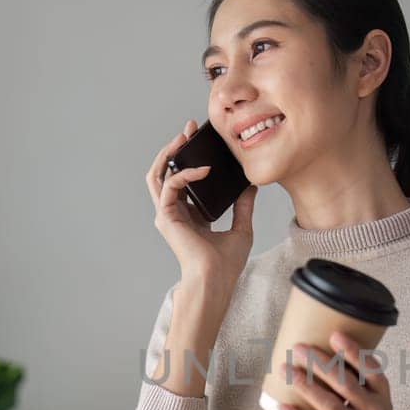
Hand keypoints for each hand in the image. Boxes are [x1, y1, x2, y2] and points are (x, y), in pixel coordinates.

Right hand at [145, 119, 256, 295]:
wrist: (216, 280)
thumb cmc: (226, 264)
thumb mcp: (242, 228)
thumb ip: (243, 207)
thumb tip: (251, 187)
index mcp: (190, 216)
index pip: (184, 180)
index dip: (190, 159)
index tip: (202, 141)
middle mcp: (175, 213)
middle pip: (166, 172)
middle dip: (175, 148)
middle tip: (188, 130)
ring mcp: (167, 214)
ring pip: (158, 175)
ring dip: (169, 153)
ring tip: (183, 137)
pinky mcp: (166, 216)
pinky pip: (171, 185)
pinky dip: (185, 173)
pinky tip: (204, 169)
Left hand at [275, 330, 409, 409]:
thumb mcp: (381, 400)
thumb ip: (361, 381)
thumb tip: (328, 354)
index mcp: (381, 395)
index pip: (370, 370)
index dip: (354, 352)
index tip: (335, 335)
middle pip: (345, 383)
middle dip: (320, 363)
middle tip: (298, 348)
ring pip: (330, 405)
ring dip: (306, 386)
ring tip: (287, 370)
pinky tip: (284, 408)